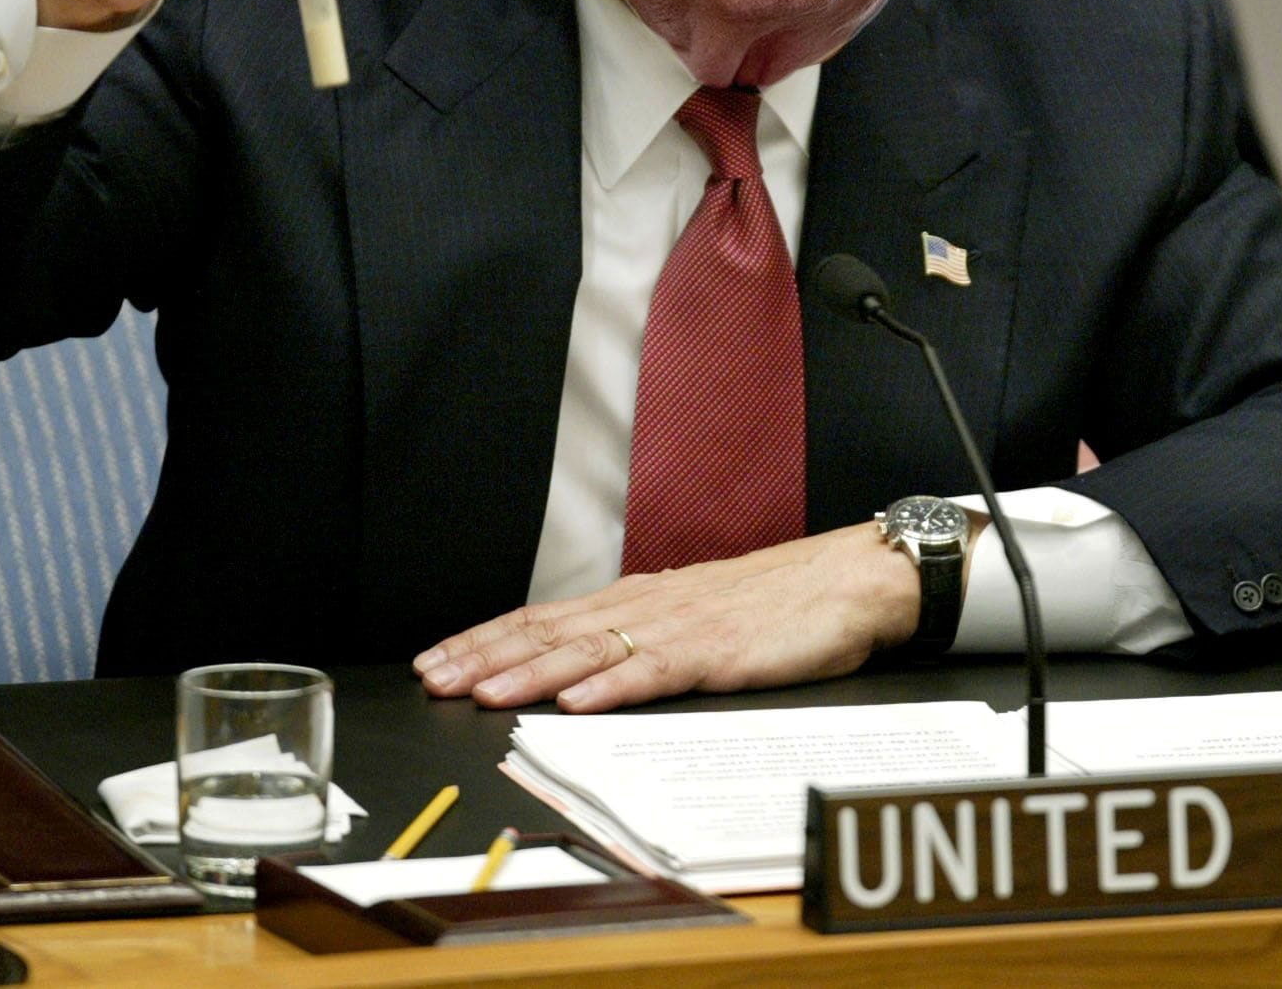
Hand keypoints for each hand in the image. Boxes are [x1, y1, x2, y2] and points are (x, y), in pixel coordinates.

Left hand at [414, 525, 920, 711]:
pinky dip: (610, 685)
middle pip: (550, 631)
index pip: (544, 617)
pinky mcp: (719, 650)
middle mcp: (647, 606)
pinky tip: (574, 701)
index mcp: (638, 600)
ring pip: (589, 649)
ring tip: (482, 691)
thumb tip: (585, 666)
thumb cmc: (779, 604)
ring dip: (530, 671)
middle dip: (485, 656)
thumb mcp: (697, 618)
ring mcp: (680, 626)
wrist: (850, 580)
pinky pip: (655, 669)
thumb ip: (644, 638)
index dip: (486, 639)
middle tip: (431, 678)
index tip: (436, 660)